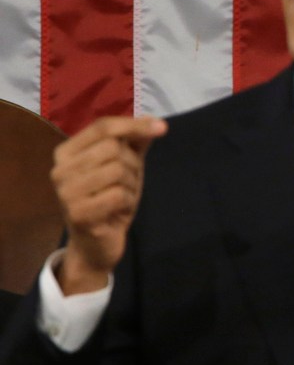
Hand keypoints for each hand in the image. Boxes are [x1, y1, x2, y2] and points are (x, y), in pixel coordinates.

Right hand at [50, 116, 167, 293]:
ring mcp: (65, 192)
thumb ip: (136, 142)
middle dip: (133, 165)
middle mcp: (60, 169)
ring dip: (131, 185)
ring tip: (121, 198)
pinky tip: (118, 211)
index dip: (133, 125)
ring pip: (117, 170)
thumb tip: (154, 121)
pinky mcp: (77, 213)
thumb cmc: (110, 199)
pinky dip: (128, 202)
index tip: (162, 128)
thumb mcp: (126, 166)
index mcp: (67, 152)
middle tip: (127, 184)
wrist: (96, 243)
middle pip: (113, 148)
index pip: (102, 127)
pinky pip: (118, 195)